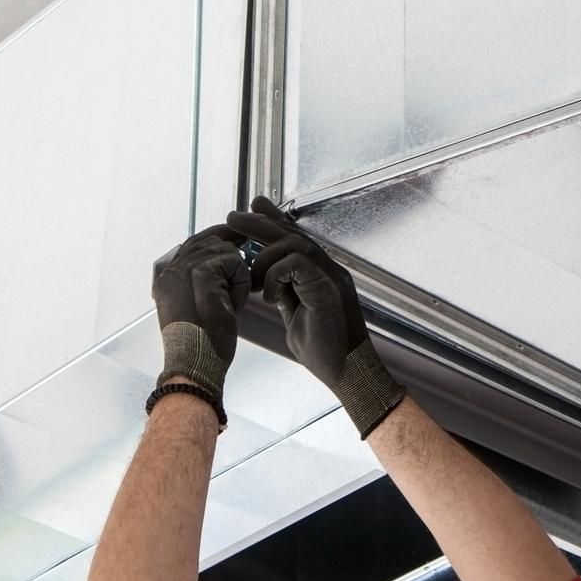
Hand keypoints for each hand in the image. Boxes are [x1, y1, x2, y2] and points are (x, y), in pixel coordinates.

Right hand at [152, 225, 251, 395]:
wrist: (194, 365)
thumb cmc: (199, 346)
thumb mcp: (193, 308)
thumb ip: (200, 283)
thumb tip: (223, 265)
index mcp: (166, 278)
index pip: (193, 244)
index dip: (217, 240)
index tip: (236, 240)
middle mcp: (172, 270)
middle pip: (210, 240)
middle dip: (232, 249)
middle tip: (248, 260)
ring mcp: (184, 270)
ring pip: (225, 250)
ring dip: (237, 274)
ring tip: (230, 301)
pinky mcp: (202, 274)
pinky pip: (235, 262)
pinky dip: (241, 283)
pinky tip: (232, 304)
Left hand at [226, 197, 369, 391]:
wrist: (347, 373)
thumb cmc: (324, 352)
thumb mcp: (296, 316)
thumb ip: (286, 294)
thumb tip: (267, 281)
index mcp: (321, 274)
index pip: (296, 239)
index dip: (274, 221)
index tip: (253, 207)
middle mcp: (329, 270)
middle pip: (293, 233)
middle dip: (261, 222)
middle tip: (233, 217)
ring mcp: (332, 276)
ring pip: (293, 244)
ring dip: (265, 256)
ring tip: (251, 276)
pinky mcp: (329, 287)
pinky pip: (296, 263)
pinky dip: (276, 275)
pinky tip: (270, 295)